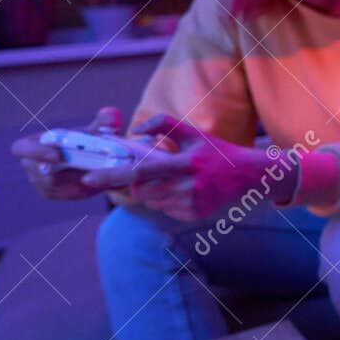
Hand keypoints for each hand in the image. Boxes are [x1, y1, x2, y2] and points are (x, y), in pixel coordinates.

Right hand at [11, 106, 121, 200]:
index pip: (20, 148)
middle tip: (83, 172)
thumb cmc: (86, 140)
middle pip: (38, 173)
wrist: (92, 159)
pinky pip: (65, 194)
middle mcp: (32, 163)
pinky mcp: (51, 193)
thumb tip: (110, 114)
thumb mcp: (96, 130)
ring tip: (94, 175)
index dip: (34, 152)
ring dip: (73, 182)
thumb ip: (103, 122)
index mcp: (35, 143)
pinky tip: (94, 184)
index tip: (58, 155)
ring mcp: (39, 181)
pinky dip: (80, 189)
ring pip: (53, 186)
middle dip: (59, 174)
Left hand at [81, 115, 275, 221]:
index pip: (142, 171)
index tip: (89, 178)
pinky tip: (186, 191)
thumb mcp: (195, 133)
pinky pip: (166, 210)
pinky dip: (168, 200)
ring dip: (153, 191)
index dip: (113, 175)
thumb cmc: (217, 152)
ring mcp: (191, 204)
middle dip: (137, 184)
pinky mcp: (194, 215)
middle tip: (149, 174)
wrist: (249, 176)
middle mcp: (188, 187)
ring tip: (175, 180)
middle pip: (142, 191)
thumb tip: (137, 130)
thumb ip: (165, 124)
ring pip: (152, 201)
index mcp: (186, 164)